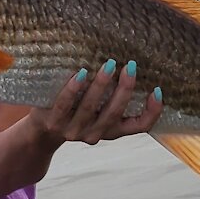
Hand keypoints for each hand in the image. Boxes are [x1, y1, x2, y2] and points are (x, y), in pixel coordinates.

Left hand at [31, 60, 163, 144]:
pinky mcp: (54, 122)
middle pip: (114, 113)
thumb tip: (132, 64)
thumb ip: (113, 97)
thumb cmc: (76, 112)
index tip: (158, 91)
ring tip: (109, 64)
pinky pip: (65, 104)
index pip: (139, 127)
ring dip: (101, 85)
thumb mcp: (98, 111)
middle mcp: (95, 134)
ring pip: (91, 108)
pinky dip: (74, 88)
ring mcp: (73, 131)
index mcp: (111, 131)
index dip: (152, 112)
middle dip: (125, 89)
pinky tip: (81, 73)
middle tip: (131, 66)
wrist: (41, 131)